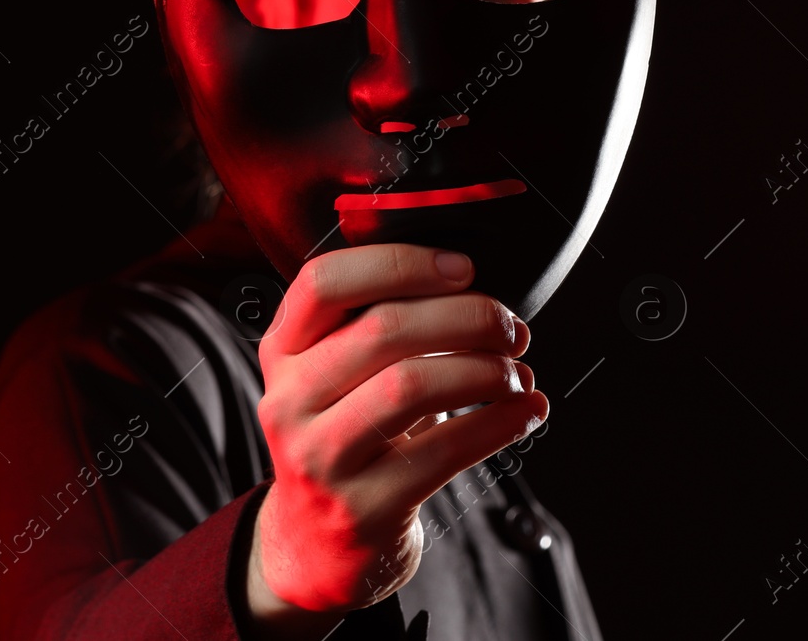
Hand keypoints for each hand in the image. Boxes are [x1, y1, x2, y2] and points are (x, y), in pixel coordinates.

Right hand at [244, 244, 546, 630]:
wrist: (314, 544)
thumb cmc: (344, 438)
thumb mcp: (331, 376)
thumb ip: (370, 326)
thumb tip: (468, 284)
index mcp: (281, 350)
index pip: (324, 281)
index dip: (399, 263)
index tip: (462, 268)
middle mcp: (289, 399)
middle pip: (383, 330)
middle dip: (467, 317)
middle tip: (511, 326)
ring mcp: (320, 456)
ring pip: (413, 385)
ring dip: (486, 370)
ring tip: (517, 373)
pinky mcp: (363, 507)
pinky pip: (445, 452)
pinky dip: (500, 424)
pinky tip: (526, 412)